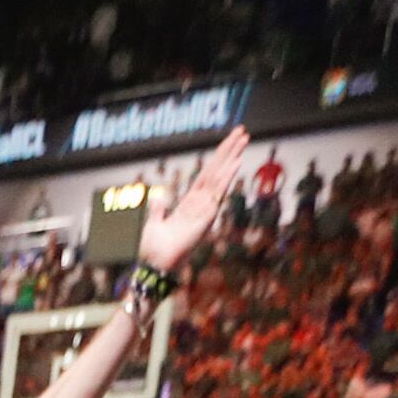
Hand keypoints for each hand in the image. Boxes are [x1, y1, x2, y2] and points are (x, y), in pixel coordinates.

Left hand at [135, 128, 251, 271]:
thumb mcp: (154, 224)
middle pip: (217, 171)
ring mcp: (205, 210)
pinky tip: (235, 162)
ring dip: (232, 158)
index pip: (206, 175)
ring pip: (221, 178)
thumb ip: (158, 209)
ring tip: (243, 139)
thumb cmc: (155, 251)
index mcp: (189, 203)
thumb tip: (157, 196)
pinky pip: (219, 193)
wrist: (155, 266)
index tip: (228, 142)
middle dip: (229, 151)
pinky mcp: (207, 218)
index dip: (217, 159)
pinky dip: (227, 177)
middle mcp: (200, 204)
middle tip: (242, 131)